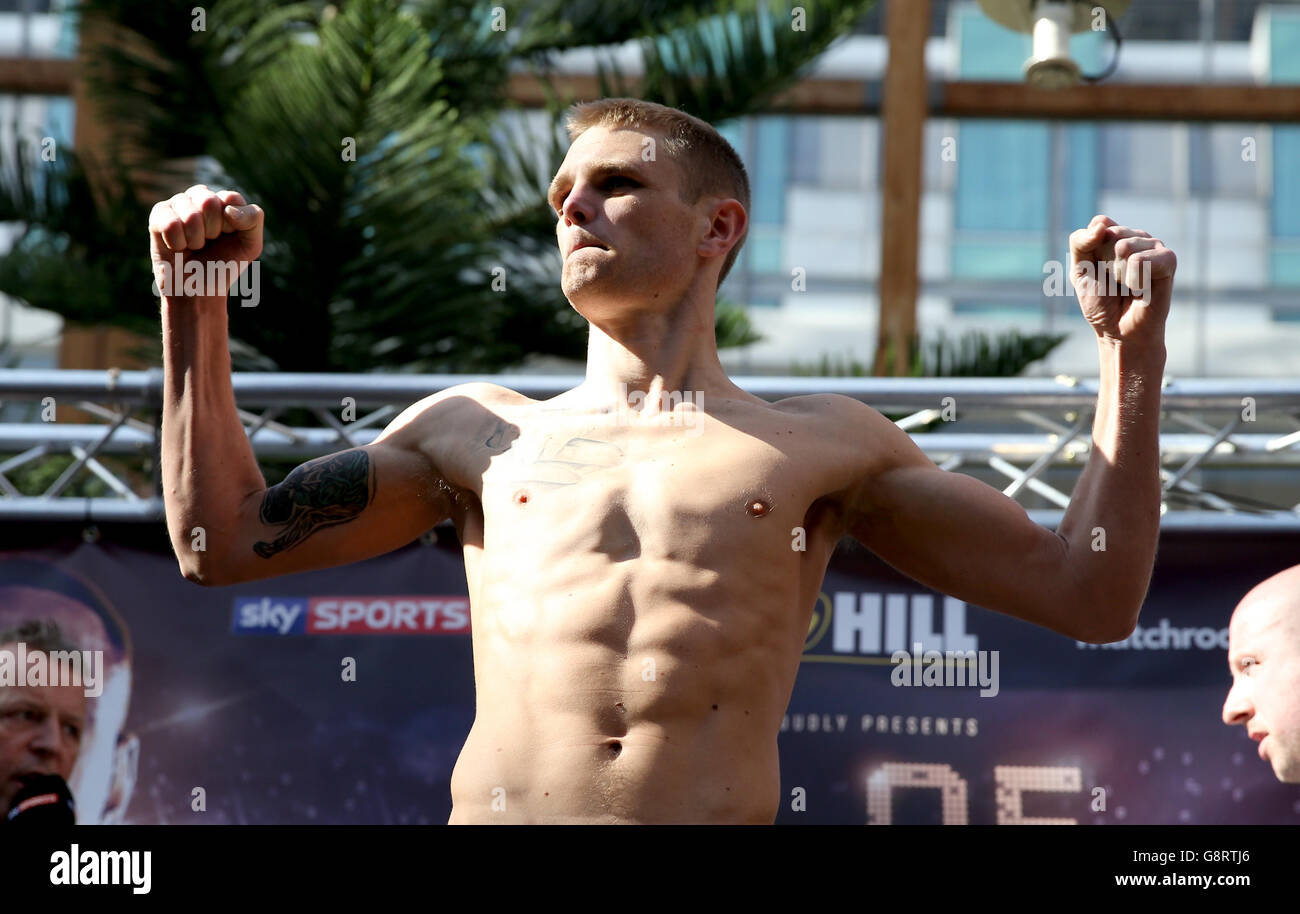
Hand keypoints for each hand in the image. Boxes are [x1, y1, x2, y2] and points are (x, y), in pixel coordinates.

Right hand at [148, 185, 262, 299]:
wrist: (197, 290)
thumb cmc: (223, 265)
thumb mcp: (251, 245)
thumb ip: (253, 219)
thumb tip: (228, 209)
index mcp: (224, 201)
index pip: (231, 199)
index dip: (231, 225)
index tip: (228, 237)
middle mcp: (200, 197)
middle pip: (208, 202)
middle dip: (212, 231)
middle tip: (209, 242)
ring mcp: (178, 204)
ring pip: (190, 215)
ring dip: (195, 240)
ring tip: (194, 246)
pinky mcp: (158, 215)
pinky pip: (170, 224)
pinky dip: (178, 243)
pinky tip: (178, 247)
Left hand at [1069, 214, 1175, 349]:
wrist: (1119, 332)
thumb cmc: (1100, 302)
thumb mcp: (1079, 271)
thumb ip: (1080, 243)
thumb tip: (1102, 226)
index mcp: (1115, 235)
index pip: (1099, 223)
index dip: (1091, 249)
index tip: (1096, 270)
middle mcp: (1136, 236)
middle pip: (1111, 234)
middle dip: (1104, 264)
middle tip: (1114, 282)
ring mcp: (1154, 246)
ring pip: (1124, 246)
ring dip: (1118, 274)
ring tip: (1127, 287)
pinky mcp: (1168, 260)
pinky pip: (1140, 260)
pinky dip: (1133, 279)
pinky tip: (1140, 289)